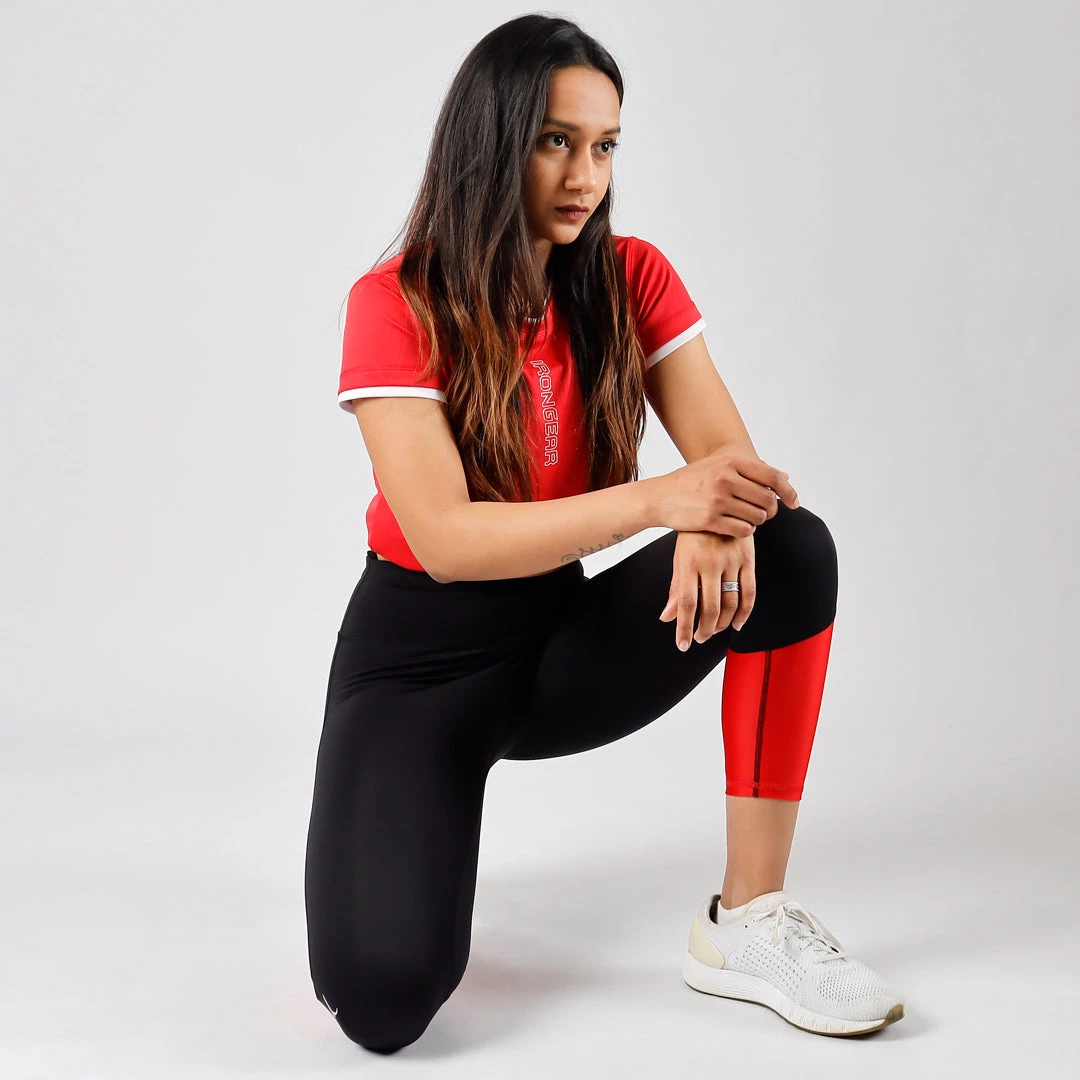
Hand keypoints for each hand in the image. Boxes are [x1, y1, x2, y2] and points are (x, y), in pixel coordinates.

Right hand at [654, 452, 797, 536]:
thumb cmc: (692, 481)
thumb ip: (751, 470)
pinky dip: (745, 531)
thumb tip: (785, 476)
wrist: (660, 497)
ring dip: (757, 522)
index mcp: (730, 462)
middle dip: (770, 511)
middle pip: (767, 500)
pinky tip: (736, 527)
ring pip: (757, 517)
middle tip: (763, 514)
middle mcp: (725, 478)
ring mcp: (717, 499)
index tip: (794, 503)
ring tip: (745, 519)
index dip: (788, 492)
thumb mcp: (719, 466)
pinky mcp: (709, 519)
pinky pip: (743, 530)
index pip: (772, 477)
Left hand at [658, 531, 755, 649]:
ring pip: (731, 603)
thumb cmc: (694, 534)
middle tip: (699, 638)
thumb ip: (676, 588)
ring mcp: (731, 561)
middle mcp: (711, 563)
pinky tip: (738, 624)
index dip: (685, 627)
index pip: (687, 603)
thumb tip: (666, 618)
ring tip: (714, 631)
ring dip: (723, 624)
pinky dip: (745, 612)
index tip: (683, 644)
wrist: (716, 502)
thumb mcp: (680, 558)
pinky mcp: (748, 559)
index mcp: (689, 563)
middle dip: (705, 629)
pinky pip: (750, 592)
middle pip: (710, 607)